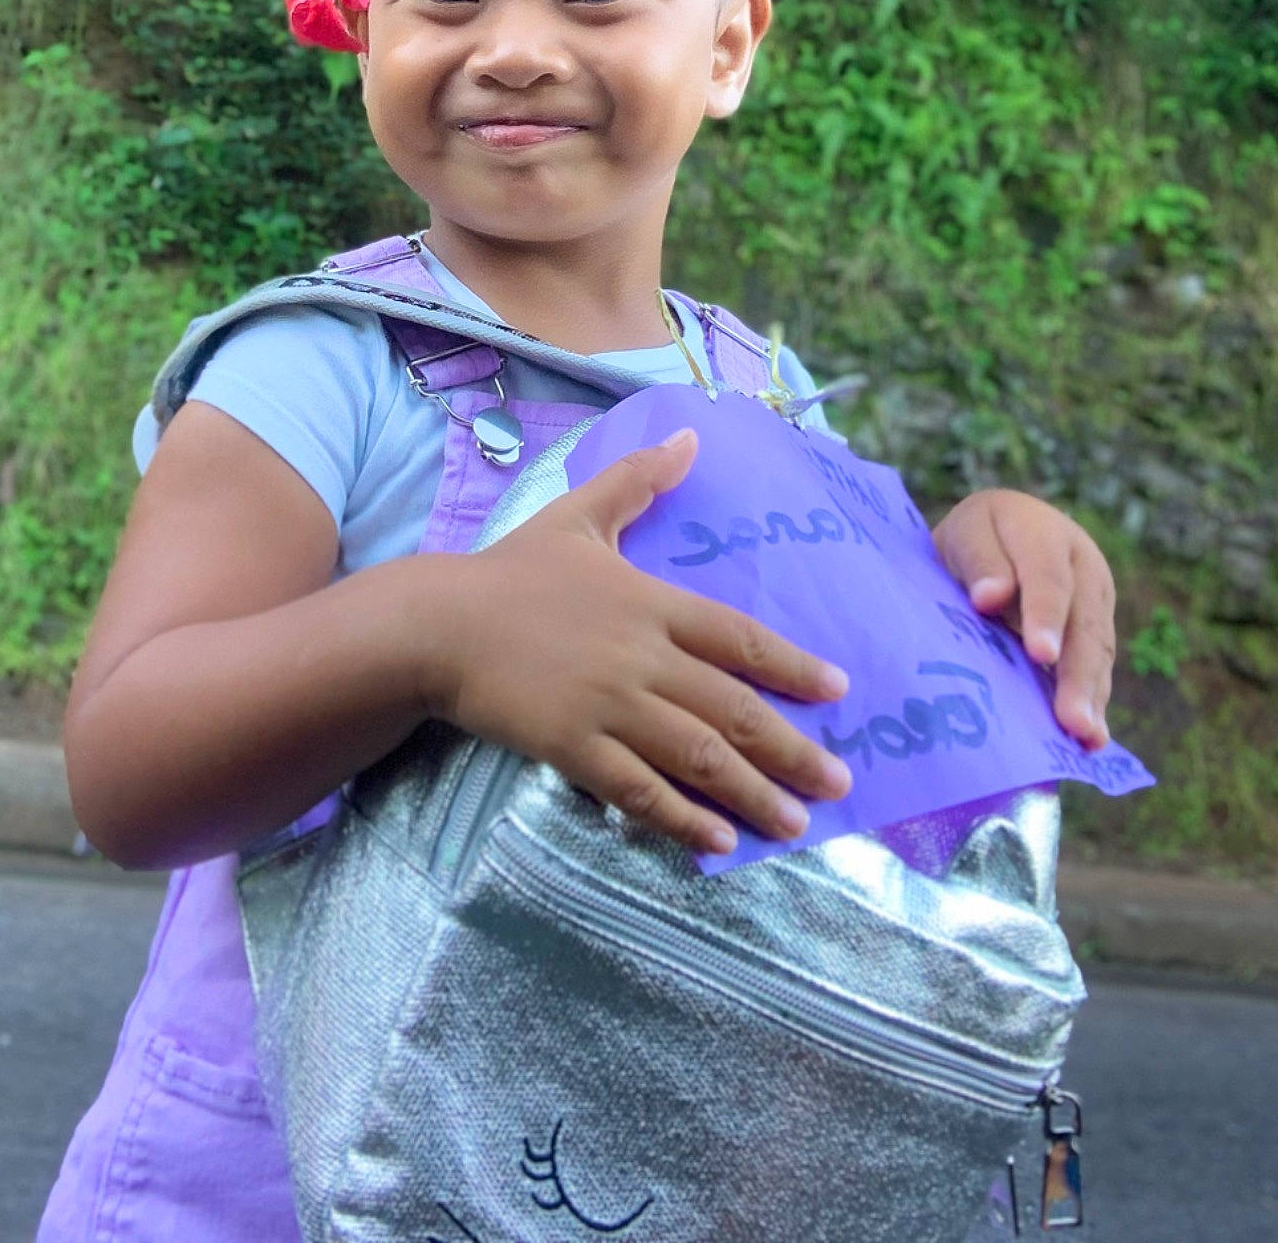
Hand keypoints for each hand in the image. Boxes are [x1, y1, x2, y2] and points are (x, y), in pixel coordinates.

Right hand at [422, 429, 852, 857]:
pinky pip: (638, 790)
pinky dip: (681, 818)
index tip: (839, 692)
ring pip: (696, 756)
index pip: (739, 638)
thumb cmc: (511, 570)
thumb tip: (690, 435)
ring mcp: (608, 706)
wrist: (437, 624)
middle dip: (792, 750)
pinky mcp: (572, 748)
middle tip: (840, 783)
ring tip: (796, 823)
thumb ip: (640, 479)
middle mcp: (641, 657)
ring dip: (752, 793)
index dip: (793, 666)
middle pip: (732, 709)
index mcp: (650, 603)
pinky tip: (717, 843)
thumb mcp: (580, 515)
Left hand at [930, 489, 1115, 748]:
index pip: (1047, 577)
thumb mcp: (966, 534)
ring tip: (1084, 738)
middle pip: (1083, 622)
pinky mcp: (1096, 629)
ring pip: (1097, 649)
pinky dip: (1094, 701)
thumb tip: (991, 597)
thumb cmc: (973, 538)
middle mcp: (1082, 566)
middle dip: (1077, 674)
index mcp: (1043, 533)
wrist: (996, 533)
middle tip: (1072, 721)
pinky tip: (1089, 740)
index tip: (1041, 654)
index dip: (1045, 616)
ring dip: (1092, 696)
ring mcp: (1096, 599)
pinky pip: (1099, 666)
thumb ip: (979, 561)